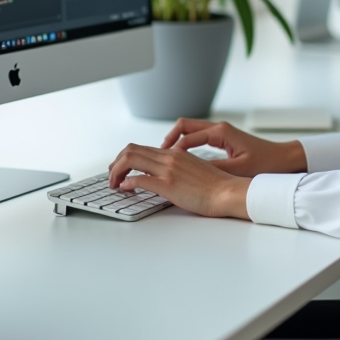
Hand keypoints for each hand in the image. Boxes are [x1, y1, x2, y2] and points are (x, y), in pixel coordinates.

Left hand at [107, 144, 249, 218]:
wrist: (228, 192)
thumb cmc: (215, 186)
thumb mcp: (193, 170)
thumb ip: (177, 168)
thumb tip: (162, 175)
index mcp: (175, 153)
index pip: (141, 148)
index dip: (125, 157)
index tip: (120, 168)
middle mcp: (169, 157)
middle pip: (131, 150)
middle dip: (115, 163)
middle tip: (111, 176)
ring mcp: (168, 170)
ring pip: (130, 160)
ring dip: (116, 172)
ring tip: (113, 184)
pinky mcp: (168, 185)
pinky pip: (139, 179)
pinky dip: (126, 183)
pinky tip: (124, 190)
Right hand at [160, 118, 307, 176]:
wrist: (284, 159)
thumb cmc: (266, 163)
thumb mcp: (237, 169)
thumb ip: (213, 169)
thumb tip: (191, 171)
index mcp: (220, 132)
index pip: (187, 136)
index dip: (172, 149)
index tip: (162, 160)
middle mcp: (219, 128)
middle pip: (184, 126)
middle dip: (169, 138)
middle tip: (157, 154)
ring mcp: (221, 132)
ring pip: (190, 130)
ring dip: (177, 141)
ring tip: (165, 156)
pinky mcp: (223, 139)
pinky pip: (198, 137)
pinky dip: (187, 144)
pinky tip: (182, 158)